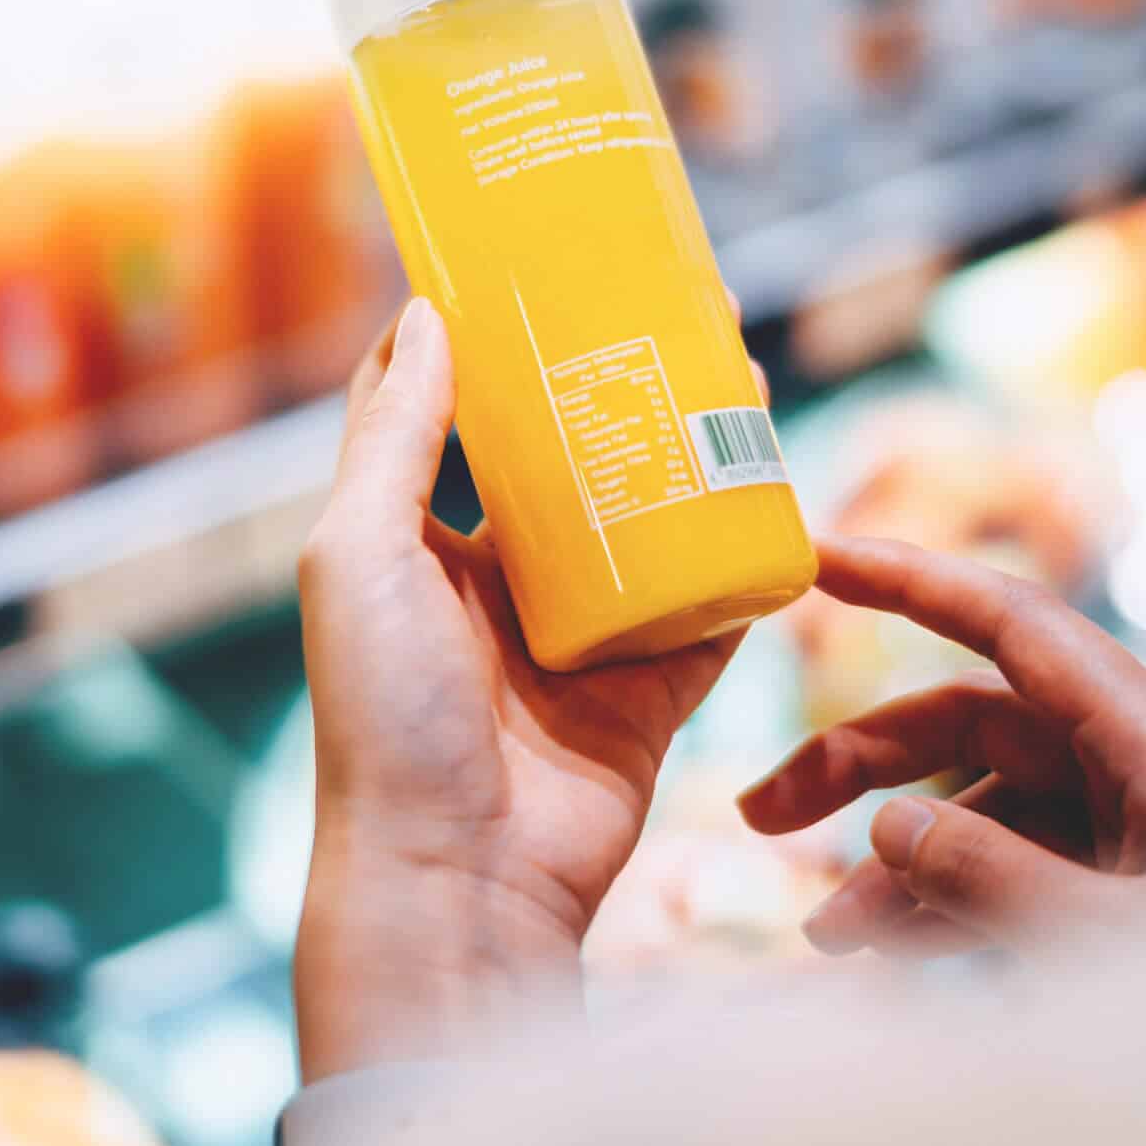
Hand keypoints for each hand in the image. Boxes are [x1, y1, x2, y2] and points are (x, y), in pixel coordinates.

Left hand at [293, 298, 743, 1079]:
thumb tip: (421, 312)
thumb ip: (396, 437)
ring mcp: (580, 638)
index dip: (486, 345)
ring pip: (651, 524)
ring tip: (741, 378)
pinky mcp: (651, 691)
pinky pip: (713, 611)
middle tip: (673, 309)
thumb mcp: (361, 552)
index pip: (448, 419)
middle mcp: (498, 586)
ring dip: (692, 456)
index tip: (534, 268)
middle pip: (567, 462)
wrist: (456, 878)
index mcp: (416, 546)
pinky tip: (784, 492)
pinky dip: (748, 559)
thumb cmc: (382, 715)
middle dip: (616, 387)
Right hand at [740, 535, 1145, 958]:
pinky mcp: (1131, 889)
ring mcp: (1133, 829)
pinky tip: (885, 957)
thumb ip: (991, 879)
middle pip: (968, 724)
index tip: (817, 553)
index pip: (1012, 626)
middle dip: (860, 764)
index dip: (911, 581)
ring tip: (825, 934)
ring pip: (980, 811)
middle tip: (759, 813)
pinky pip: (1015, 873)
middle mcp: (1137, 766)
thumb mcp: (1114, 948)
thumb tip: (891, 825)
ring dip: (894, 863)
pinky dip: (945, 907)